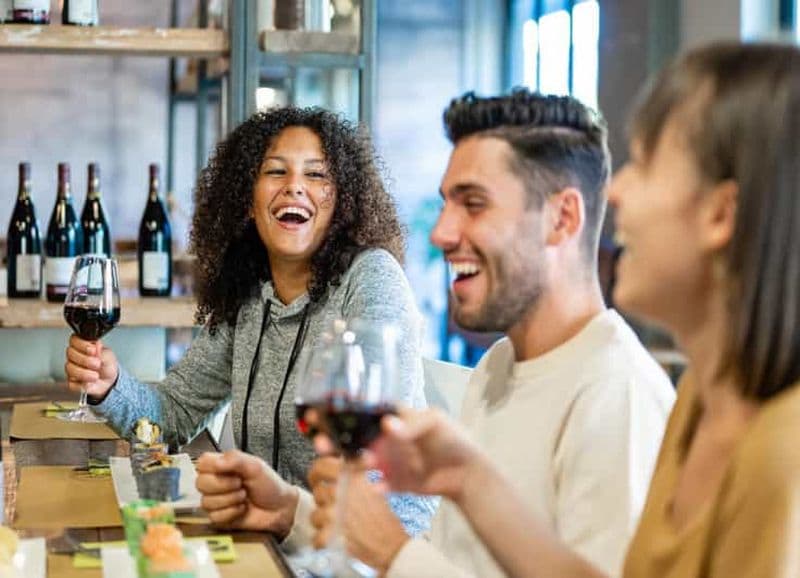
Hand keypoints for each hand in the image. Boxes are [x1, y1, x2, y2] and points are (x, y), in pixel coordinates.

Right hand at [64, 335, 118, 398]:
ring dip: (85, 373)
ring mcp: (71, 368)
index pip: (74, 340)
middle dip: (85, 360)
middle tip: (97, 364)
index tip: (93, 350)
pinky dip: (83, 384)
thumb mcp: (108, 355)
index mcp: (82, 345)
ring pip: (70, 369)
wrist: (110, 380)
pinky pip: (72, 383)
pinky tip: (90, 382)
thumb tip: (96, 345)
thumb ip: (101, 351)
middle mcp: (74, 355)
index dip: (82, 345)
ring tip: (96, 375)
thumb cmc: (107, 364)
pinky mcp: (71, 382)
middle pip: (70, 354)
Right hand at [195, 450, 298, 536]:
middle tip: (240, 484)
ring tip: (244, 497)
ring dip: (230, 499)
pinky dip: (231, 513)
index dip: (212, 467)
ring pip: (206, 502)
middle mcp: (216, 483)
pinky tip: (241, 509)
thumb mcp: (255, 466)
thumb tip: (216, 461)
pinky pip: (214, 516)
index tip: (228, 469)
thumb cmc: (270, 485)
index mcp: (222, 466)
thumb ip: (235, 459)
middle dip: (224, 485)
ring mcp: (216, 501)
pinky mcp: (219, 518)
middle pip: (200, 483)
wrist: (279, 508)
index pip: (202, 462)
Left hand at [308, 457, 407, 573]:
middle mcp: (341, 493)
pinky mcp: (331, 535)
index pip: (322, 466)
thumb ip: (357, 471)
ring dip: (323, 521)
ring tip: (338, 524)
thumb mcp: (374, 486)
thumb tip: (345, 460)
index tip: (318, 478)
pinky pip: (316, 536)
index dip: (317, 472)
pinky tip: (334, 538)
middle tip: (332, 504)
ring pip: (315, 515)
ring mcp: (334, 514)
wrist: (391, 546)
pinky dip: (323, 540)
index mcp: (352, 478)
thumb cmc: (385, 519)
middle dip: (323, 500)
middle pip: (318, 492)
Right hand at [365, 408, 481, 502]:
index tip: (353, 417)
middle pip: (371, 439)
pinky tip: (379, 487)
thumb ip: (411, 425)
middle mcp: (397, 440)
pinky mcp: (401, 482)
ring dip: (367, 462)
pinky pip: (385, 484)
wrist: (469, 474)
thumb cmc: (455, 440)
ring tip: (369, 463)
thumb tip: (386, 424)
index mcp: (404, 420)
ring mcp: (397, 462)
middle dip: (361, 442)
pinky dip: (379, 486)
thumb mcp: (435, 424)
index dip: (366, 414)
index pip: (380, 413)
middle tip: (360, 447)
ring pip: (374, 461)